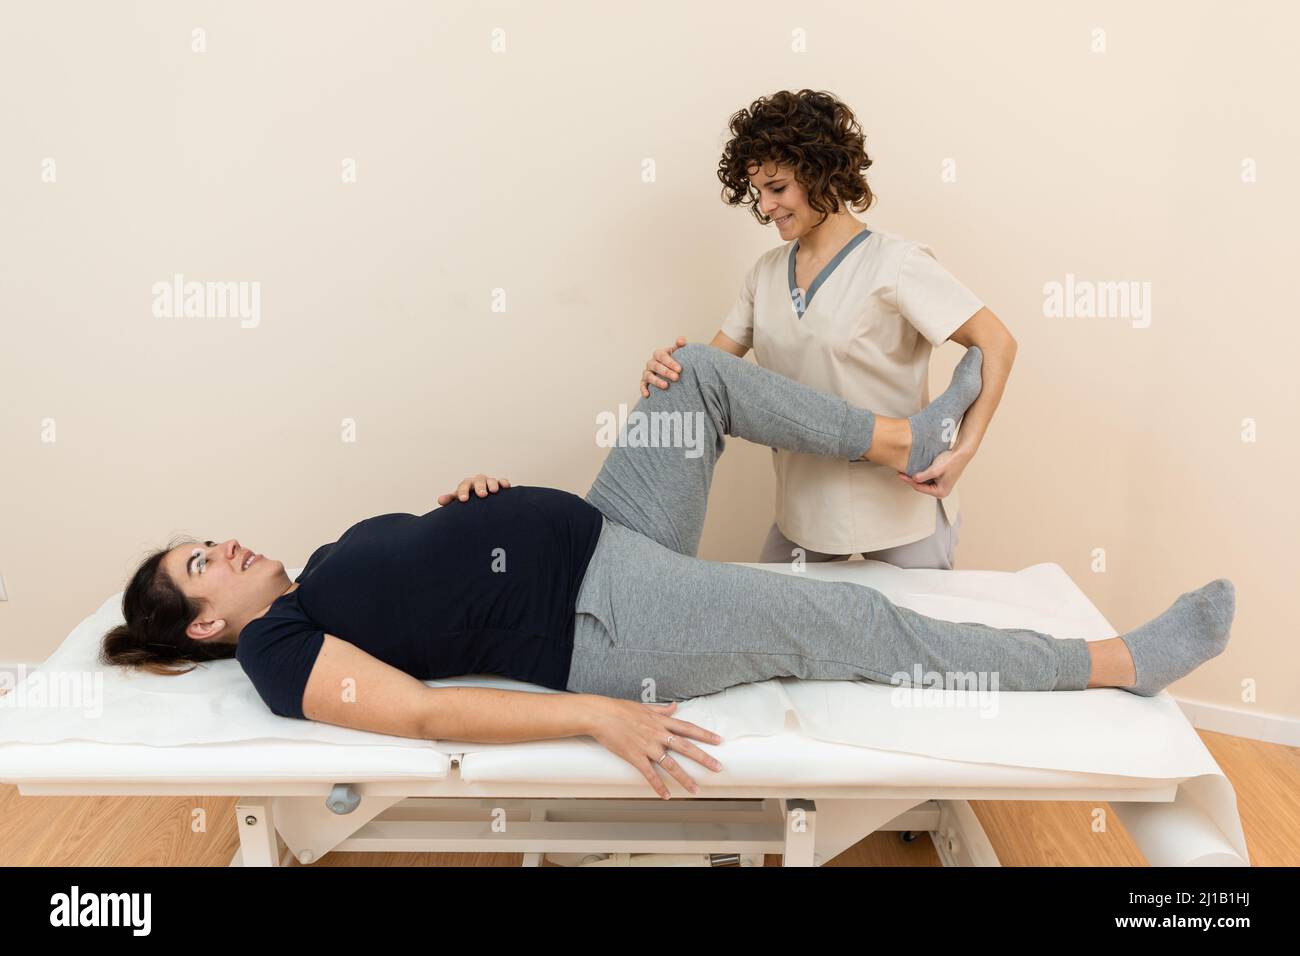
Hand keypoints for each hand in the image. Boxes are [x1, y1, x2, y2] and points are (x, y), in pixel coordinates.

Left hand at [437, 474, 510, 504]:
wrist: (479, 499)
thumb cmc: (468, 500)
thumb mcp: (458, 500)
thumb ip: (450, 500)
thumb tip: (440, 500)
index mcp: (466, 485)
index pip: (463, 485)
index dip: (463, 491)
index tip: (464, 500)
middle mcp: (477, 481)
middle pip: (478, 480)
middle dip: (480, 487)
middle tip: (482, 495)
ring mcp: (489, 482)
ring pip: (490, 480)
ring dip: (492, 484)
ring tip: (494, 491)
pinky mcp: (499, 484)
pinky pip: (502, 481)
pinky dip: (504, 482)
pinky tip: (506, 487)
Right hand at [579, 695, 723, 798]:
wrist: (601, 715)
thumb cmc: (620, 709)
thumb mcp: (644, 707)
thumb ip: (661, 710)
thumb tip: (675, 707)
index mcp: (661, 722)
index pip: (688, 728)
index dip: (704, 734)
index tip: (719, 741)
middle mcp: (658, 734)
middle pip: (686, 747)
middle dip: (704, 758)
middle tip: (718, 768)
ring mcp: (647, 746)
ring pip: (670, 765)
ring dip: (684, 778)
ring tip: (695, 790)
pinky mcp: (635, 756)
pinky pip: (649, 774)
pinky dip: (658, 786)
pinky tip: (665, 796)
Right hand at [640, 336, 686, 397]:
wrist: (672, 371)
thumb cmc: (676, 360)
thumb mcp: (678, 352)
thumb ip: (680, 345)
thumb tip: (681, 340)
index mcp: (659, 354)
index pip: (662, 356)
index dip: (670, 362)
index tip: (679, 369)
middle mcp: (651, 362)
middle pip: (656, 366)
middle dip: (666, 372)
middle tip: (676, 378)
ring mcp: (647, 372)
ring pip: (649, 376)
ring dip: (657, 381)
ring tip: (666, 386)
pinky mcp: (644, 382)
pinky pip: (642, 385)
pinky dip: (643, 389)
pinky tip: (647, 395)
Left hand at [896, 447, 969, 498]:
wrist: (961, 452)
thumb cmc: (951, 461)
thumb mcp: (935, 470)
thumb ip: (923, 476)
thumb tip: (913, 479)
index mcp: (940, 492)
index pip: (919, 488)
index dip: (908, 481)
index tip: (900, 475)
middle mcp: (941, 491)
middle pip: (921, 486)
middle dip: (911, 479)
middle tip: (901, 473)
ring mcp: (941, 485)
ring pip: (923, 482)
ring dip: (916, 476)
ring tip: (906, 471)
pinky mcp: (940, 479)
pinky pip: (927, 478)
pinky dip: (921, 474)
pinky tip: (915, 469)